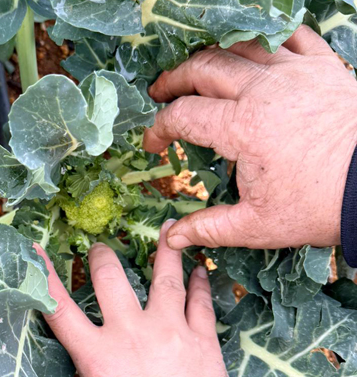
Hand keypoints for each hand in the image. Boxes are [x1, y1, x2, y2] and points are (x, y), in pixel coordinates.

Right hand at [36, 221, 249, 376]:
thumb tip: (79, 372)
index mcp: (100, 358)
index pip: (60, 308)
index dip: (43, 275)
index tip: (36, 249)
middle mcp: (133, 336)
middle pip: (112, 280)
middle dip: (102, 257)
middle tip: (100, 248)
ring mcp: (171, 333)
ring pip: (166, 278)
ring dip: (166, 251)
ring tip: (169, 227)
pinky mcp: (203, 340)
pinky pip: (201, 301)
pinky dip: (201, 282)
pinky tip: (201, 269)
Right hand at [143, 25, 356, 249]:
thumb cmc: (321, 206)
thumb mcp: (257, 225)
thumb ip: (209, 228)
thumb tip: (172, 238)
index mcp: (242, 129)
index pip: (184, 116)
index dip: (160, 128)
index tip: (153, 144)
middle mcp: (264, 92)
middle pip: (204, 69)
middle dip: (174, 79)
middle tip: (160, 92)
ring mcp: (296, 73)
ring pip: (240, 48)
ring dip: (211, 56)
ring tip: (197, 69)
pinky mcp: (324, 67)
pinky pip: (291, 37)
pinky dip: (267, 40)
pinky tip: (255, 51)